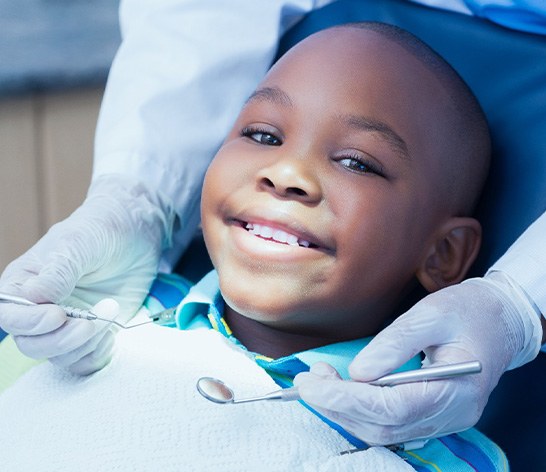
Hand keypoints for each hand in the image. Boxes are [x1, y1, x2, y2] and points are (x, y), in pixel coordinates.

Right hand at [0, 174, 173, 374]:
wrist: (135, 234)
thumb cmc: (100, 231)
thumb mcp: (78, 244)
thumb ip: (58, 272)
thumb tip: (35, 297)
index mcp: (24, 284)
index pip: (8, 316)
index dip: (28, 323)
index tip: (58, 315)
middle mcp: (40, 310)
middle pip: (32, 345)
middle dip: (62, 340)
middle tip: (91, 322)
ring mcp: (67, 325)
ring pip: (60, 357)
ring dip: (86, 343)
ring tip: (109, 311)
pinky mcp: (92, 336)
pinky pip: (85, 362)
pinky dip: (98, 354)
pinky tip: (111, 332)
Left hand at [294, 273, 541, 444]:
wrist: (498, 321)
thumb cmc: (468, 312)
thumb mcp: (431, 314)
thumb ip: (395, 343)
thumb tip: (357, 371)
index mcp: (457, 390)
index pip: (391, 409)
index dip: (346, 399)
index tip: (311, 382)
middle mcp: (451, 415)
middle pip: (383, 427)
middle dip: (337, 406)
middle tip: (308, 379)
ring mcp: (442, 420)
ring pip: (382, 432)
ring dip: (343, 410)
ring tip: (318, 380)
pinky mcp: (431, 415)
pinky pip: (389, 425)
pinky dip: (358, 412)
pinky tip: (340, 391)